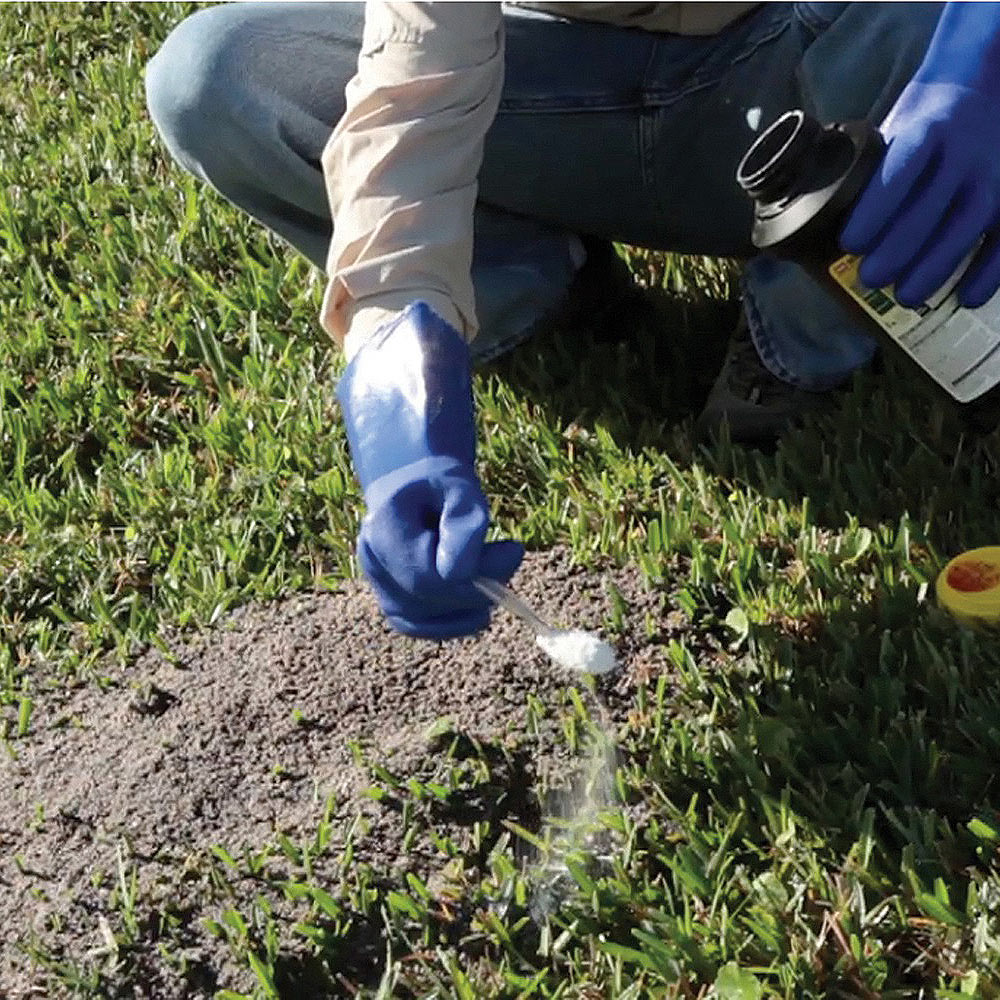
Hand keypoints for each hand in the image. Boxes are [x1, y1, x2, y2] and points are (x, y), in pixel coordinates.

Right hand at [336, 302, 522, 638]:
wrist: (413, 479)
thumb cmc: (439, 479)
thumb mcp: (459, 486)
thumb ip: (466, 523)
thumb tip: (470, 573)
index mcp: (384, 528)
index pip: (428, 574)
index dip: (473, 574)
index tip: (512, 549)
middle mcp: (371, 558)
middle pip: (426, 597)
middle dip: (475, 589)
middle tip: (508, 560)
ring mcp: (376, 579)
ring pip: (419, 618)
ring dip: (462, 611)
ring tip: (494, 588)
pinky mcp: (388, 595)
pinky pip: (414, 623)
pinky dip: (446, 624)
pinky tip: (475, 612)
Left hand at [840, 3, 999, 307]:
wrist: (985, 81)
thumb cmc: (924, 119)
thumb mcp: (895, 130)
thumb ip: (872, 171)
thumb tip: (824, 225)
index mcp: (926, 131)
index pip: (899, 171)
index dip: (874, 210)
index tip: (849, 244)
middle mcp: (964, 151)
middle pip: (931, 206)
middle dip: (899, 249)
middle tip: (871, 279)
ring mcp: (995, 172)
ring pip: (968, 225)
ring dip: (937, 266)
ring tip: (906, 297)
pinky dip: (991, 270)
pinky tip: (968, 298)